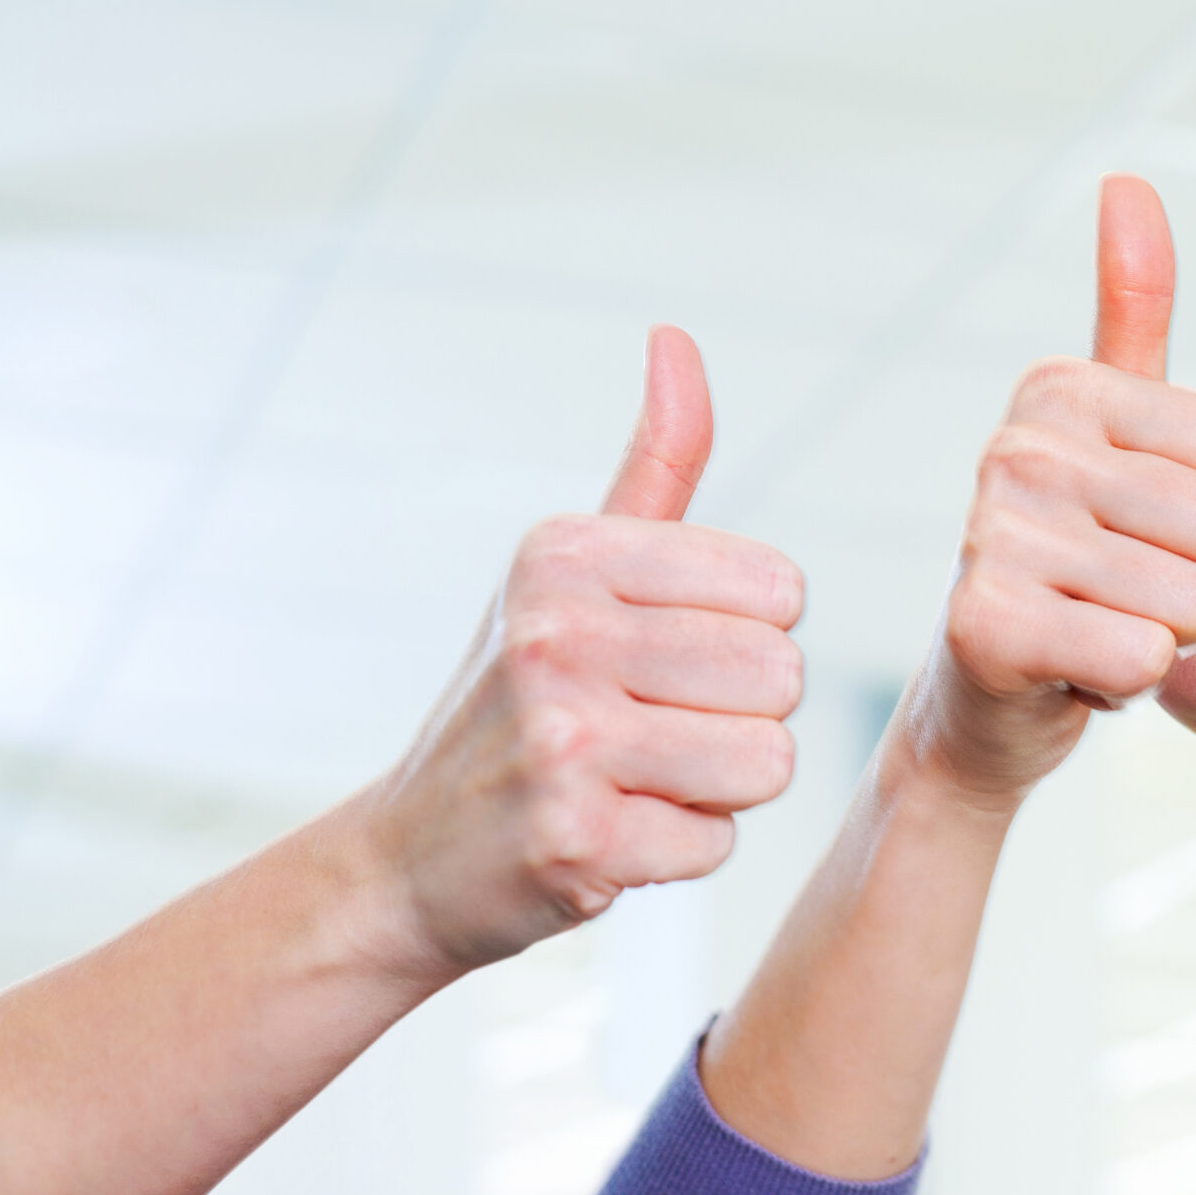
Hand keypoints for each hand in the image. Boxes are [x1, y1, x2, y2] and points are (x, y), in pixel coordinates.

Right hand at [367, 326, 807, 974]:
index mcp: (567, 555)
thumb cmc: (526, 700)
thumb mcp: (574, 571)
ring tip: (634, 779)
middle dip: (738, 718)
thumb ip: (656, 463)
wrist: (413, 857)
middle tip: (648, 731)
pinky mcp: (576, 842)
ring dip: (717, 787)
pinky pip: (719, 842)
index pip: (779, 591)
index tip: (664, 659)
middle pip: (781, 677)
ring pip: (766, 762)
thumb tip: (677, 338)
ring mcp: (561, 741)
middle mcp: (555, 634)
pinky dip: (679, 853)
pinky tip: (609, 836)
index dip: (747, 638)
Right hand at [905, 175, 1195, 806]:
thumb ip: (1129, 310)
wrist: (990, 707)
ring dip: (1179, 640)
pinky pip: (1146, 660)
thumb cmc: (1080, 566)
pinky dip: (1140, 687)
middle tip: (1150, 599)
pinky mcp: (988, 629)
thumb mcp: (1113, 430)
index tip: (1170, 537)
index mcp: (1064, 389)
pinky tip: (1091, 680)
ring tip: (1121, 631)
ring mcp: (993, 536)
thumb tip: (1125, 179)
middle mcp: (1018, 447)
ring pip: (1194, 601)